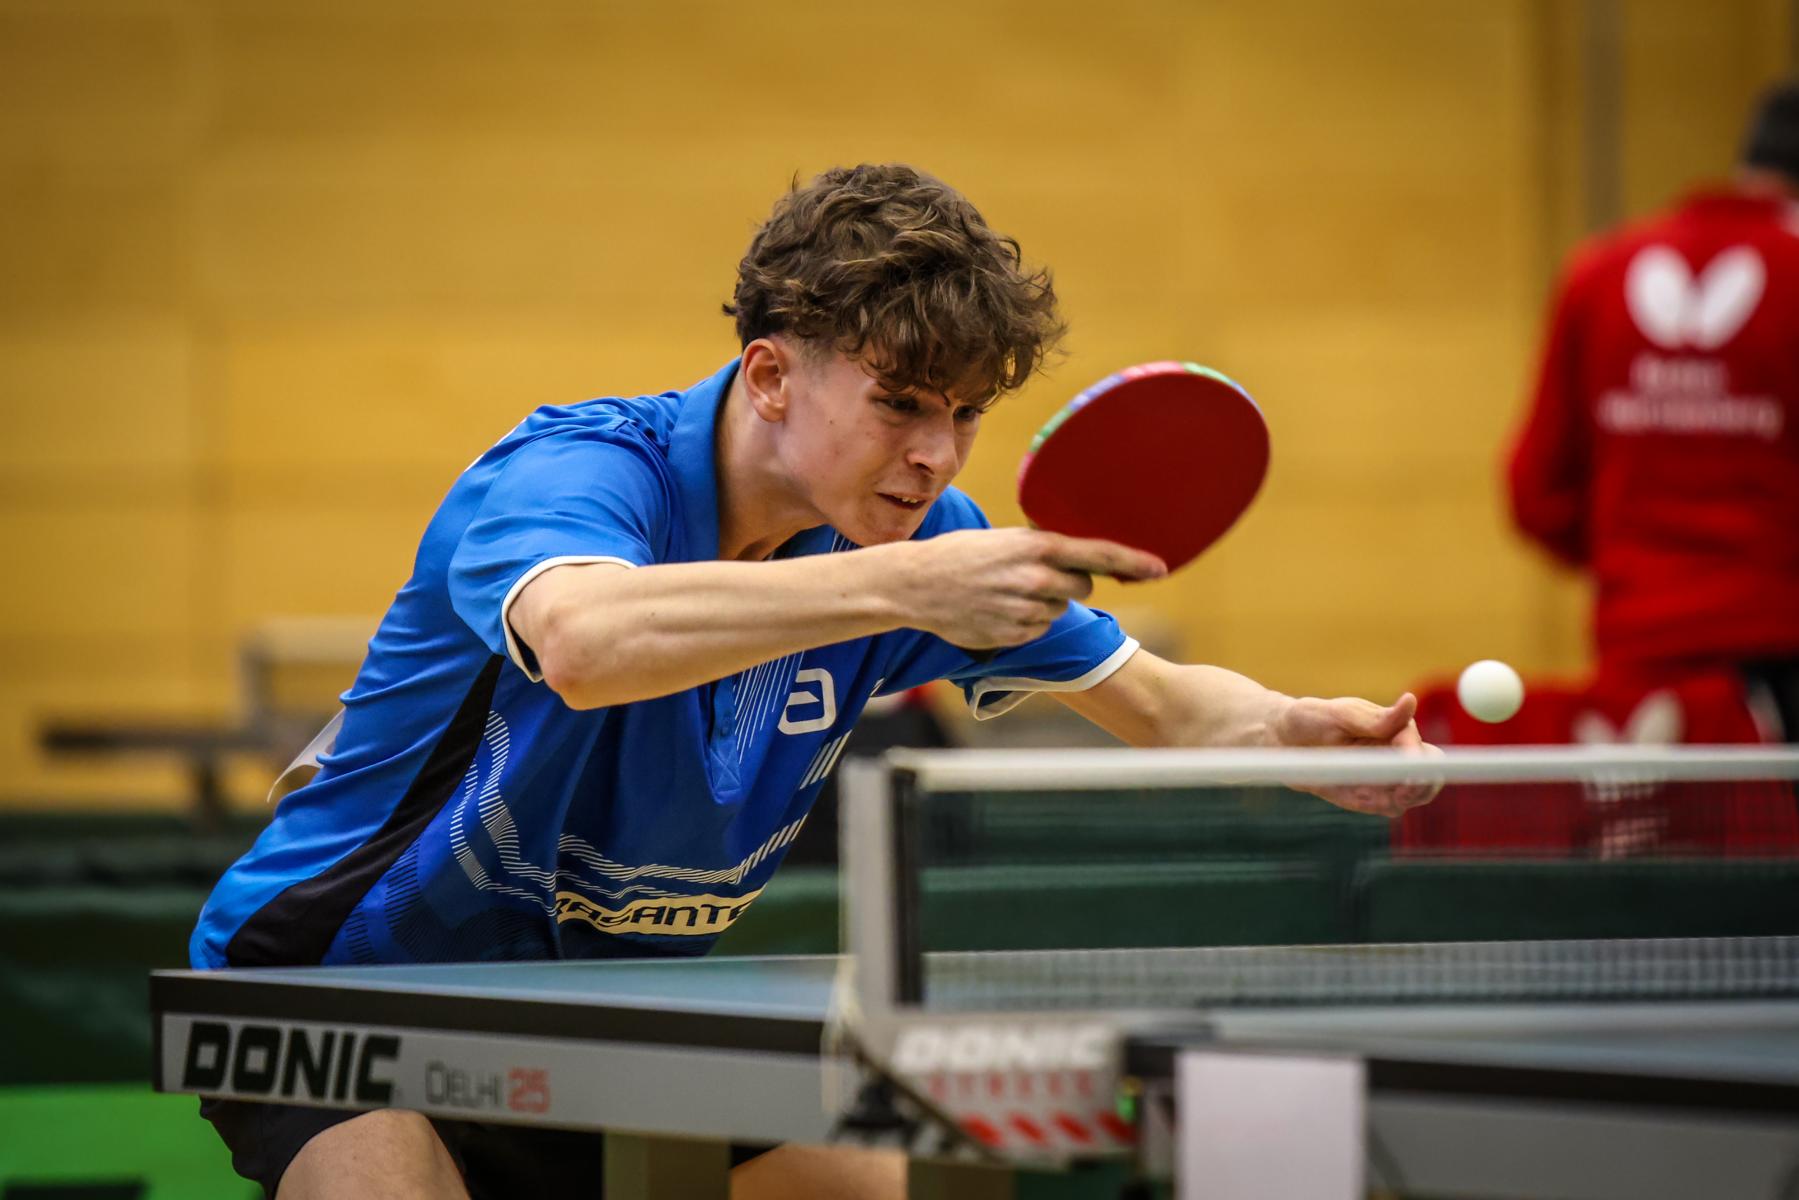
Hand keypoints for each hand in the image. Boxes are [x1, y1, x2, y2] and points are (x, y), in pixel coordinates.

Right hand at [887, 528, 1165, 649]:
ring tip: (1002, 592)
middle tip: (1032, 576)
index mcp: (1037, 547)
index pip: (1099, 554)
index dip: (1134, 562)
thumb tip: (1076, 559)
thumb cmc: (959, 556)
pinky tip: (994, 610)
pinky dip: (1023, 623)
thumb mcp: (1004, 540)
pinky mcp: (1014, 635)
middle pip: (1082, 586)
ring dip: (1040, 604)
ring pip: (1057, 610)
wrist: (914, 585)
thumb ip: (1042, 549)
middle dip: (1067, 583)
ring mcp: (1025, 610)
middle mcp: (1037, 578)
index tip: (1161, 568)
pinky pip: (1037, 630)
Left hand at [1270, 692, 1442, 816]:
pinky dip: (1383, 806)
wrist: (1284, 742)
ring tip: (1387, 795)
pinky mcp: (1372, 797)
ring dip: (1407, 798)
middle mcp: (1397, 753)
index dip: (1417, 759)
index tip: (1407, 767)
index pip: (1420, 748)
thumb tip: (1410, 700)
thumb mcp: (1339, 714)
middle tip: (1404, 788)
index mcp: (1395, 728)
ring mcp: (1386, 778)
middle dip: (1425, 783)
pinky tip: (1363, 798)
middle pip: (1431, 773)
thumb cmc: (1310, 719)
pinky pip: (1389, 808)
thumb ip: (1376, 718)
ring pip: (1415, 796)